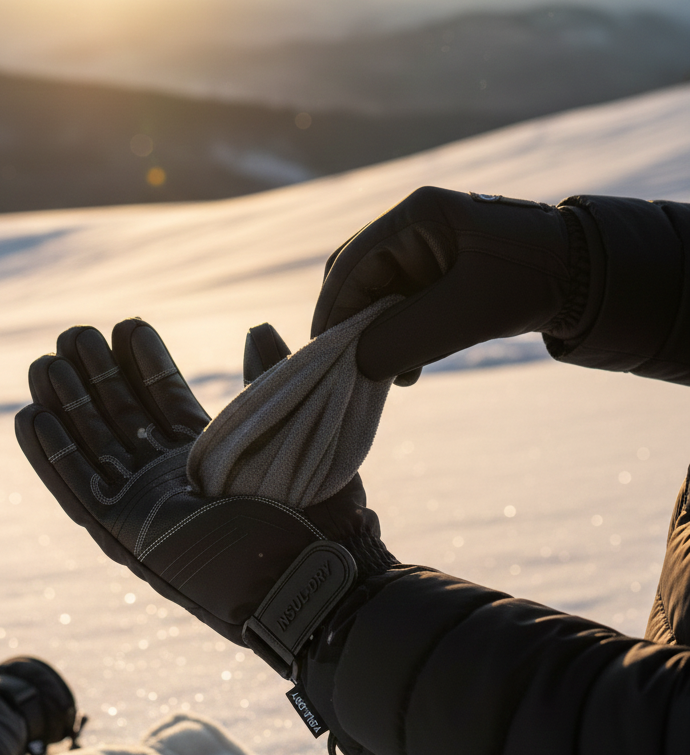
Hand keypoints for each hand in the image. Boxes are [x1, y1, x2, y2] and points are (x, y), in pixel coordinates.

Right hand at [16, 320, 394, 674]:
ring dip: (65, 408)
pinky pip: (78, 492)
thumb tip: (257, 327)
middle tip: (74, 333)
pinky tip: (30, 415)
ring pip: (92, 449)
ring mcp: (148, 507)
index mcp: (209, 455)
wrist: (316, 574)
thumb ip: (265, 378)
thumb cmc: (320, 511)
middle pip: (119, 418)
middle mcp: (172, 478)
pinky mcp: (127, 536)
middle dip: (94, 376)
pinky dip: (51, 457)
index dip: (143, 362)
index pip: (163, 398)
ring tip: (44, 362)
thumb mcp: (292, 428)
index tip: (127, 325)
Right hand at [311, 186, 582, 385]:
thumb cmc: (533, 280)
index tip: (323, 356)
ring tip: (391, 376)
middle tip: (354, 370)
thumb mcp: (465, 312)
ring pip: (379, 299)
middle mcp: (415, 228)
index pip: (350, 264)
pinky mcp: (442, 276)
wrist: (593, 279)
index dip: (331, 311)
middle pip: (358, 280)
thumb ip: (403, 338)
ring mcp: (427, 251)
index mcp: (415, 216)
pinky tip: (410, 370)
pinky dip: (399, 340)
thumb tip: (355, 366)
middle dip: (353, 327)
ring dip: (378, 338)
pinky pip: (403, 309)